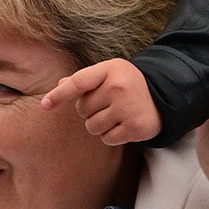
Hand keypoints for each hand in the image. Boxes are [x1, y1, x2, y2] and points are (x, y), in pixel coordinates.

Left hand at [40, 58, 161, 144]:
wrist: (163, 96)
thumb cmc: (128, 83)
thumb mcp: (109, 73)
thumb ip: (85, 79)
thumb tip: (60, 84)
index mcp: (110, 69)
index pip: (78, 82)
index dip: (60, 94)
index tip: (45, 104)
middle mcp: (118, 87)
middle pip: (82, 109)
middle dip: (90, 110)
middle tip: (109, 103)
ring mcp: (128, 108)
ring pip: (92, 127)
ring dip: (100, 125)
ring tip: (116, 114)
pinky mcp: (135, 127)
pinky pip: (107, 139)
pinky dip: (112, 136)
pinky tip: (124, 124)